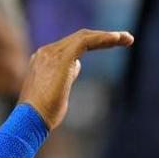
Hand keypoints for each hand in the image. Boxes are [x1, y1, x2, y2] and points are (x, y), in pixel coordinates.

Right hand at [18, 29, 133, 129]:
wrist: (30, 120)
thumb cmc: (43, 114)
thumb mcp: (58, 91)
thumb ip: (66, 76)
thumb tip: (76, 66)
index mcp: (44, 59)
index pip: (72, 45)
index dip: (94, 42)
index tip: (113, 44)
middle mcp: (47, 52)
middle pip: (80, 38)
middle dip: (104, 37)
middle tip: (127, 39)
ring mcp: (52, 53)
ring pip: (84, 37)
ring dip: (108, 37)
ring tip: (128, 39)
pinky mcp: (61, 58)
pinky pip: (85, 42)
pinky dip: (102, 39)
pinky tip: (117, 39)